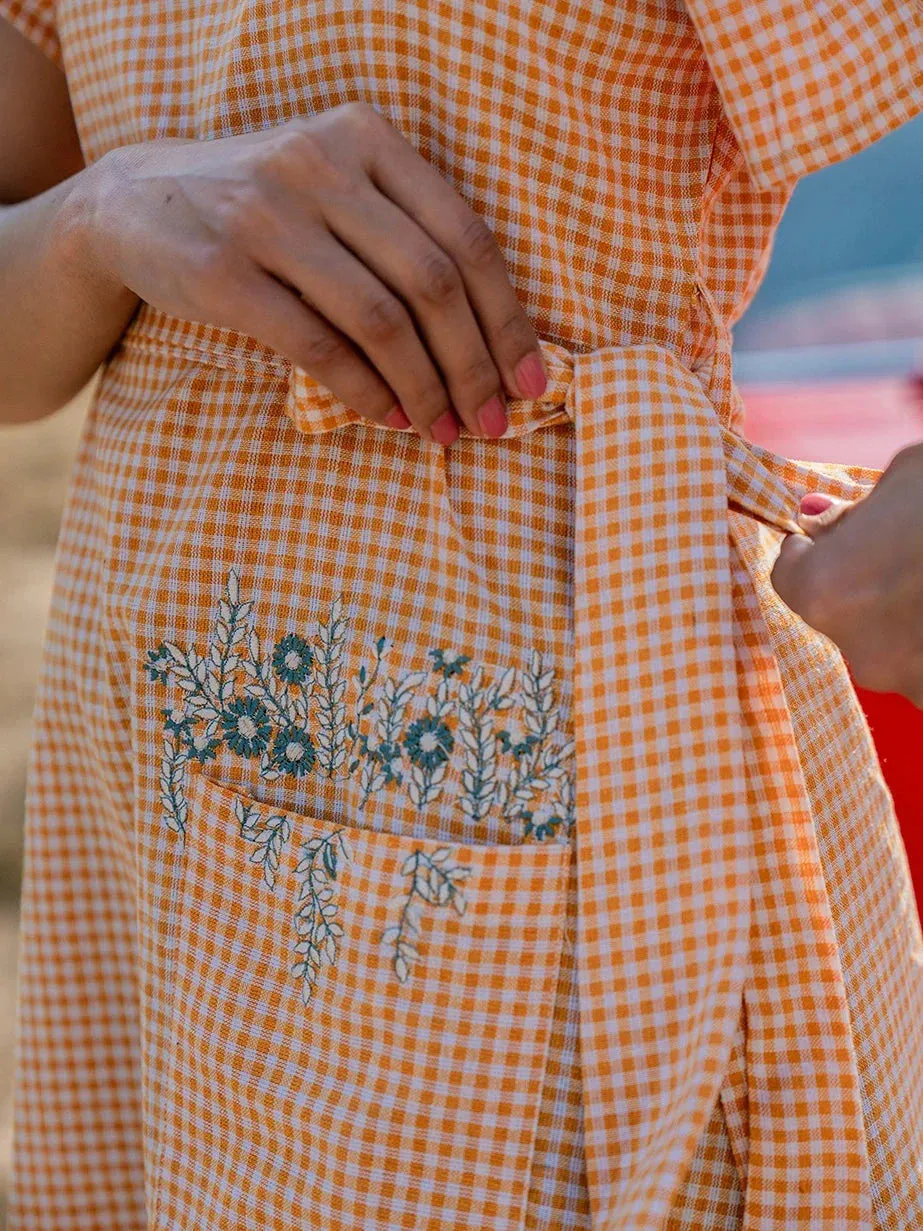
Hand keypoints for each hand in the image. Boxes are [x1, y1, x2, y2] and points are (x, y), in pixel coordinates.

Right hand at [78, 102, 547, 442]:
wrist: (132, 202)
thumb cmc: (263, 209)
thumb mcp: (335, 189)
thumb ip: (404, 237)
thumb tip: (491, 342)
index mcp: (367, 136)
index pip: (466, 237)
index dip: (508, 319)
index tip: (533, 381)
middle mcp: (320, 163)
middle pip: (433, 282)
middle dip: (475, 366)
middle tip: (494, 421)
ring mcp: (267, 214)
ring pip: (382, 319)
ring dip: (425, 388)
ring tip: (443, 431)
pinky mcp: (224, 272)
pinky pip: (319, 346)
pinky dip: (366, 393)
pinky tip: (390, 418)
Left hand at [771, 442, 922, 706]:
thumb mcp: (903, 479)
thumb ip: (853, 510)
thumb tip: (818, 520)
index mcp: (825, 591)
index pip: (789, 573)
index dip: (811, 546)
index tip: (834, 528)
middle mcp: (858, 650)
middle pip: (839, 613)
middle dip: (862, 582)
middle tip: (905, 549)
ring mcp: (910, 681)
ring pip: (889, 644)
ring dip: (905, 616)